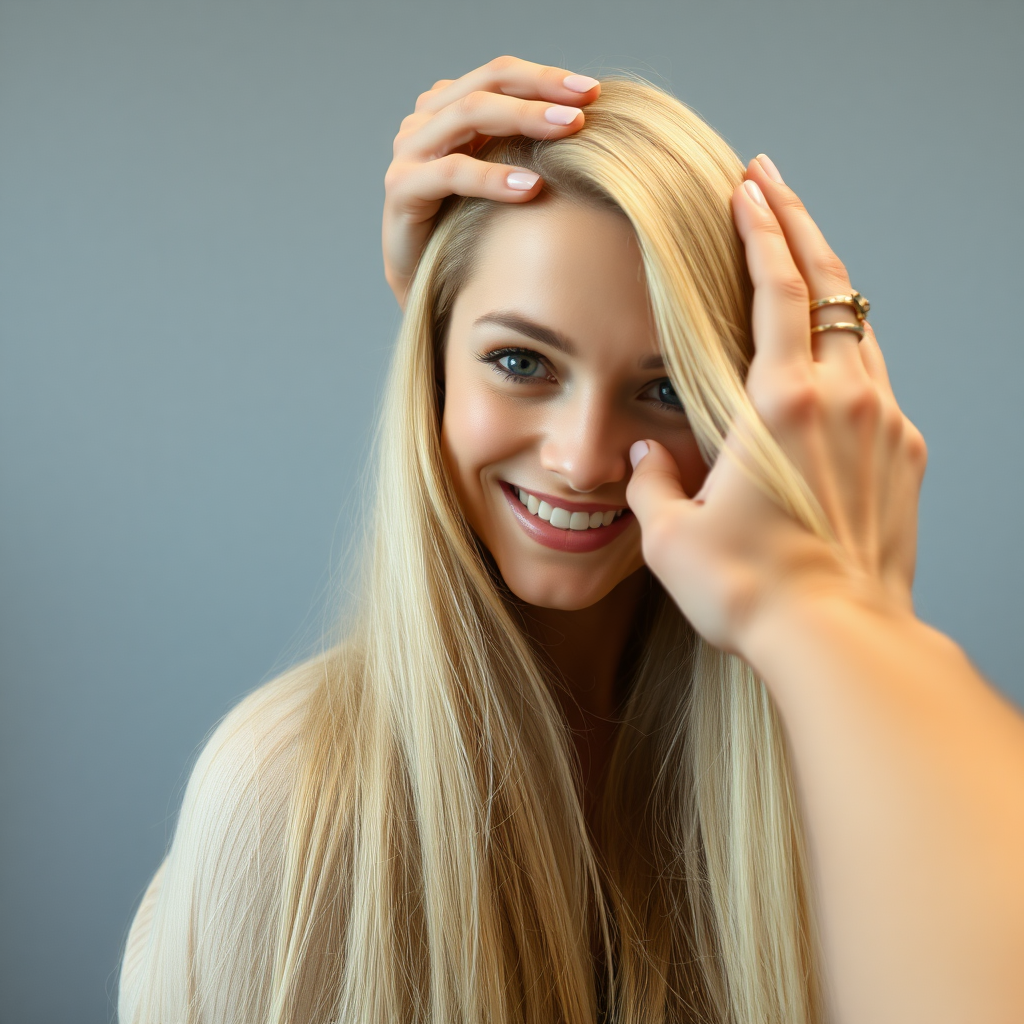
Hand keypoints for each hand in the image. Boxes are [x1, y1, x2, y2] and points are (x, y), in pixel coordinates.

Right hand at [382, 56, 599, 307]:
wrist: (429, 285)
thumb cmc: (472, 231)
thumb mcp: (503, 178)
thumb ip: (525, 145)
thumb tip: (589, 121)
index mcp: (447, 108)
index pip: (499, 75)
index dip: (545, 77)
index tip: (592, 90)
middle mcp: (424, 121)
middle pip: (486, 86)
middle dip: (540, 92)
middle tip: (584, 108)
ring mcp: (408, 151)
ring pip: (469, 117)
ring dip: (524, 120)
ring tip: (569, 129)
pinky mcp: (401, 189)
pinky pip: (452, 174)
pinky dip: (492, 177)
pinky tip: (530, 186)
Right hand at [626, 156, 927, 657]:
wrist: (840, 640)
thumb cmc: (750, 592)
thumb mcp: (671, 537)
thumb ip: (652, 481)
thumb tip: (649, 453)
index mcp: (780, 404)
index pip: (778, 290)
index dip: (762, 229)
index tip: (749, 185)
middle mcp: (843, 399)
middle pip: (830, 285)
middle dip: (798, 225)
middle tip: (772, 181)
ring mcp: (885, 424)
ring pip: (860, 326)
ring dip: (827, 284)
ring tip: (798, 259)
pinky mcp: (906, 456)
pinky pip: (877, 378)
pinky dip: (850, 347)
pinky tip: (831, 353)